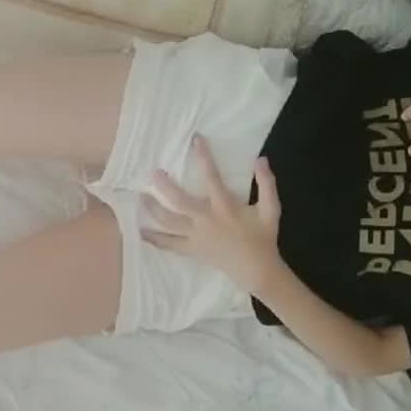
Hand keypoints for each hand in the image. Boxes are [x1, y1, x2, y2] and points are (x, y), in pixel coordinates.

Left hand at [141, 137, 283, 293]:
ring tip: (141, 197)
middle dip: (164, 186)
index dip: (203, 157)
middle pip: (179, 202)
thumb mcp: (271, 210)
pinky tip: (140, 232)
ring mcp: (196, 237)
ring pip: (169, 222)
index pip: (211, 177)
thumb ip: (267, 184)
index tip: (195, 140)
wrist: (257, 270)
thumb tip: (261, 159)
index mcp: (225, 207)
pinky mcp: (191, 250)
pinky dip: (154, 239)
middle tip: (153, 173)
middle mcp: (206, 221)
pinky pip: (169, 245)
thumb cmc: (263, 238)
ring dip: (153, 209)